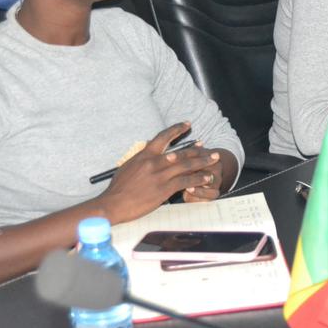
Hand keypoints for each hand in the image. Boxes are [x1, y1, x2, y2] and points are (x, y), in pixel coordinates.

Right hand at [97, 122, 221, 222]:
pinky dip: (198, 179)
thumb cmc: (118, 187)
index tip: (188, 124)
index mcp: (145, 154)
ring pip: (187, 166)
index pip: (164, 136)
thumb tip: (149, 151)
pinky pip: (186, 181)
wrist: (114, 203)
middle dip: (197, 150)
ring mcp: (161, 175)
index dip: (177, 129)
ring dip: (203, 162)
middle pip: (181, 153)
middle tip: (208, 147)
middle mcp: (155, 162)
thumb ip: (142, 158)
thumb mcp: (129, 166)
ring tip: (214, 160)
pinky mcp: (165, 188)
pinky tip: (207, 178)